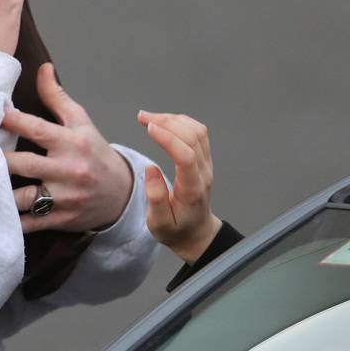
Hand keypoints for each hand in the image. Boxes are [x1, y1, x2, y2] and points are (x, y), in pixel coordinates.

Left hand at [3, 64, 133, 232]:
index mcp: (73, 142)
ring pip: (23, 197)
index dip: (11, 120)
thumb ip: (57, 97)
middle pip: (23, 163)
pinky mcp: (60, 219)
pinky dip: (9, 220)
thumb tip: (43, 67)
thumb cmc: (94, 152)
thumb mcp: (81, 122)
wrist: (122, 194)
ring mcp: (65, 198)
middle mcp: (69, 170)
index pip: (36, 128)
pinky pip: (29, 223)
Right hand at [138, 110, 220, 263]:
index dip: (169, 139)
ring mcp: (207, 164)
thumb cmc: (176, 230)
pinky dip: (180, 121)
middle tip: (142, 117)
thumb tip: (151, 169)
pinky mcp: (205, 159)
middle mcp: (204, 173)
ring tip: (149, 118)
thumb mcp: (160, 224)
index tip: (148, 128)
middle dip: (167, 122)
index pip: (187, 157)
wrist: (197, 233)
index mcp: (192, 190)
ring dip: (173, 119)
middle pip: (193, 137)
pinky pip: (198, 132)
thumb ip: (155, 199)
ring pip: (197, 131)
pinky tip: (164, 122)